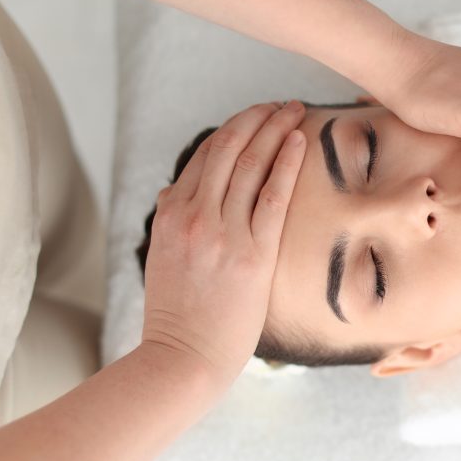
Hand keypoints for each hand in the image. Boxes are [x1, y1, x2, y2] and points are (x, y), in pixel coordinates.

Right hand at [140, 101, 306, 385]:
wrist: (183, 358)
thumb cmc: (178, 316)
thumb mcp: (161, 259)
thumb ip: (170, 222)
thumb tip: (172, 192)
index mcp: (170, 215)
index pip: (204, 157)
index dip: (233, 130)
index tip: (255, 116)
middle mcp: (193, 216)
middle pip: (228, 149)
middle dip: (256, 118)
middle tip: (280, 103)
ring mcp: (222, 232)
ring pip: (250, 164)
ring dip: (274, 129)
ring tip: (295, 110)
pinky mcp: (252, 253)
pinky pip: (272, 196)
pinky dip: (286, 163)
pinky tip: (299, 141)